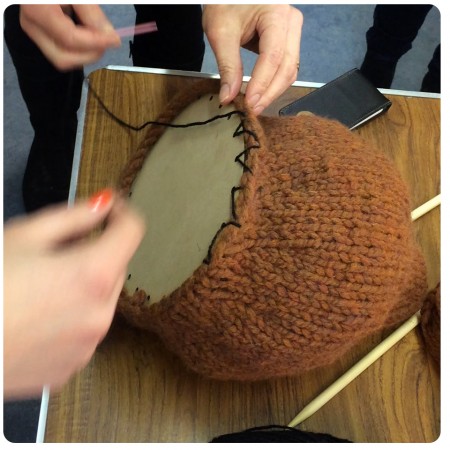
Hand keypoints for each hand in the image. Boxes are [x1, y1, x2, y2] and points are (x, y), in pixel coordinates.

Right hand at [3, 190, 144, 398]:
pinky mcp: (72, 366)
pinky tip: (37, 317)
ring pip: (101, 300)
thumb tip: (102, 205)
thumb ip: (74, 216)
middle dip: (96, 254)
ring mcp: (87, 345)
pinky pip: (84, 330)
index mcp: (93, 275)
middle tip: (56, 253)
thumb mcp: (24, 236)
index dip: (121, 212)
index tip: (111, 209)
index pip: (132, 231)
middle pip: (116, 267)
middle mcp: (99, 314)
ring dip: (84, 287)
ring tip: (39, 288)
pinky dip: (71, 318)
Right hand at [19, 4, 120, 69]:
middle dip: (90, 54)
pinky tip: (86, 34)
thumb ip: (91, 12)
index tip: (114, 40)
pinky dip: (80, 49)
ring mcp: (36, 34)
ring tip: (96, 35)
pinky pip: (64, 53)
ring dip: (86, 53)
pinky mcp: (42, 38)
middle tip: (106, 41)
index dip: (95, 43)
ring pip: (64, 60)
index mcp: (38, 11)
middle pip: (64, 58)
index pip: (70, 39)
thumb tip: (109, 35)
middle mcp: (33, 27)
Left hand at [202, 5, 302, 114]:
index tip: (249, 102)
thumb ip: (227, 66)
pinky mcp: (288, 41)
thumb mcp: (221, 32)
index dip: (262, 83)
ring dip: (273, 91)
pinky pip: (286, 67)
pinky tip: (260, 94)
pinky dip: (274, 83)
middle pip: (287, 67)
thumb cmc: (225, 3)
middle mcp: (291, 22)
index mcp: (276, 15)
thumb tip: (228, 98)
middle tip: (252, 110)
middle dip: (270, 92)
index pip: (273, 56)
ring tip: (255, 105)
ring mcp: (292, 32)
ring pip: (290, 70)